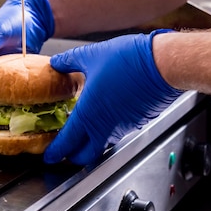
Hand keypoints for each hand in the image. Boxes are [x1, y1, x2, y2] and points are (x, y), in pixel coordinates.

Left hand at [44, 30, 182, 164]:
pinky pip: (117, 132)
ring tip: (83, 128)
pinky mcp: (136, 122)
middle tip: (64, 149)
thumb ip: (69, 61)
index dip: (55, 151)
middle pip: (85, 155)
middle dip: (72, 156)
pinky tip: (106, 113)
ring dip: (90, 141)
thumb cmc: (129, 60)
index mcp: (89, 114)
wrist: (163, 65)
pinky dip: (107, 129)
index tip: (48, 155)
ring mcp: (123, 127)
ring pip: (102, 144)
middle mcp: (105, 126)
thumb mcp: (91, 55)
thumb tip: (57, 63)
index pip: (67, 143)